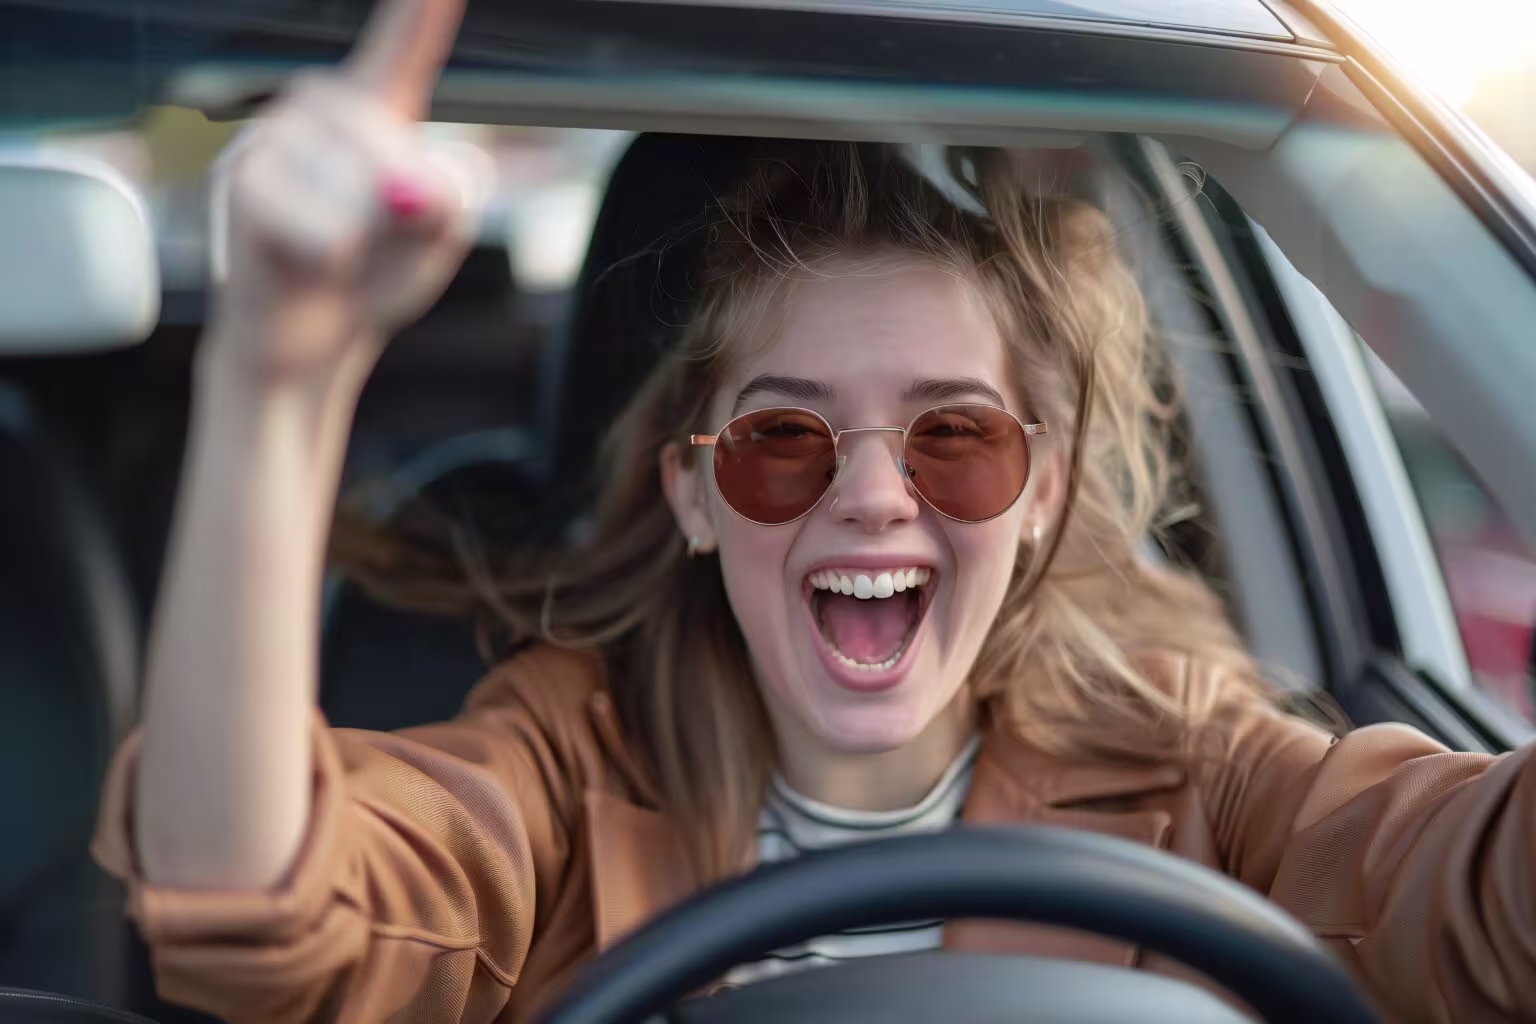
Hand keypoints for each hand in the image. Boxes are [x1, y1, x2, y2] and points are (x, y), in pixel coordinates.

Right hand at [209, 0, 475, 382]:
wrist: (307, 338)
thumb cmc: (373, 277)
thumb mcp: (437, 241)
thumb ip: (451, 202)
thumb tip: (415, 183)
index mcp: (378, 112)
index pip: (403, 45)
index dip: (419, 11)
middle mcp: (318, 109)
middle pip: (382, 132)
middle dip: (401, 198)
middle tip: (388, 237)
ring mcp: (273, 138)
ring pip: (350, 183)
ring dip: (366, 236)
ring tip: (343, 253)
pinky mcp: (244, 183)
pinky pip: (318, 222)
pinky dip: (333, 256)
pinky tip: (316, 264)